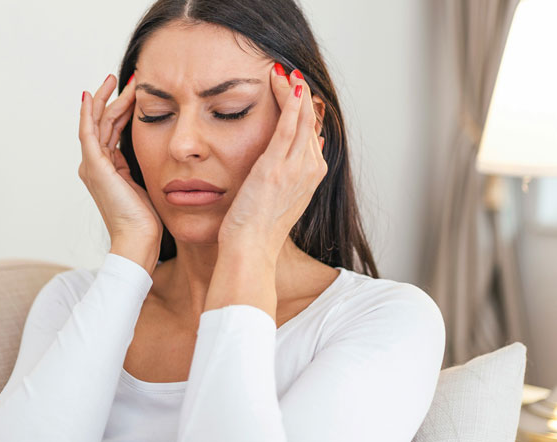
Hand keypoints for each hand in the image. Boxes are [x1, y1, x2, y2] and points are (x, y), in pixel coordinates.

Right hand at [78, 73, 163, 246]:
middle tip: (127, 78)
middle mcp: (96, 166)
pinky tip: (92, 96)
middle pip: (104, 123)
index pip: (112, 131)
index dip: (123, 110)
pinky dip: (89, 113)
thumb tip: (159, 151)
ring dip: (106, 99)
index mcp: (108, 170)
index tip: (135, 93)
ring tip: (115, 79)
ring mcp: (93, 166)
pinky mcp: (95, 167)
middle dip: (115, 99)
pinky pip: (88, 133)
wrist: (138, 239)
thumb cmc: (146, 220)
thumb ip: (144, 167)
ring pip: (97, 123)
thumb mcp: (147, 184)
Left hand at [217, 63, 327, 257]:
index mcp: (310, 178)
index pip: (311, 134)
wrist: (251, 249)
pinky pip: (288, 127)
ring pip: (301, 119)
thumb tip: (301, 152)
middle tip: (290, 73)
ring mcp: (295, 169)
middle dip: (300, 96)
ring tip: (285, 71)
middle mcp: (309, 170)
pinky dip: (290, 103)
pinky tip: (288, 84)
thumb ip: (291, 175)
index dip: (304, 111)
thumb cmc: (258, 231)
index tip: (294, 93)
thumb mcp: (279, 200)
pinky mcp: (276, 167)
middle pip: (310, 122)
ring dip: (294, 92)